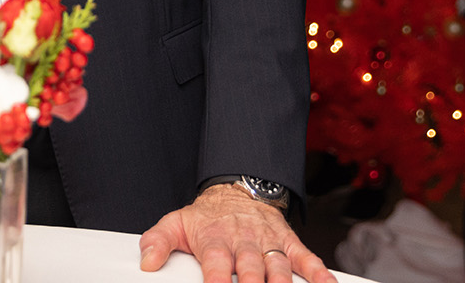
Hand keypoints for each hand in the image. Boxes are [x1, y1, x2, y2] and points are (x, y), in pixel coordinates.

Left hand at [139, 185, 333, 281]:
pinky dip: (318, 273)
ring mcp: (268, 243)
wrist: (237, 190)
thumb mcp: (176, 223)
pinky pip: (306, 258)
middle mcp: (244, 242)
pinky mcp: (288, 243)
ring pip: (278, 268)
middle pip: (250, 270)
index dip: (216, 281)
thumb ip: (158, 241)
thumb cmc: (206, 216)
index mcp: (215, 239)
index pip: (215, 263)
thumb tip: (146, 262)